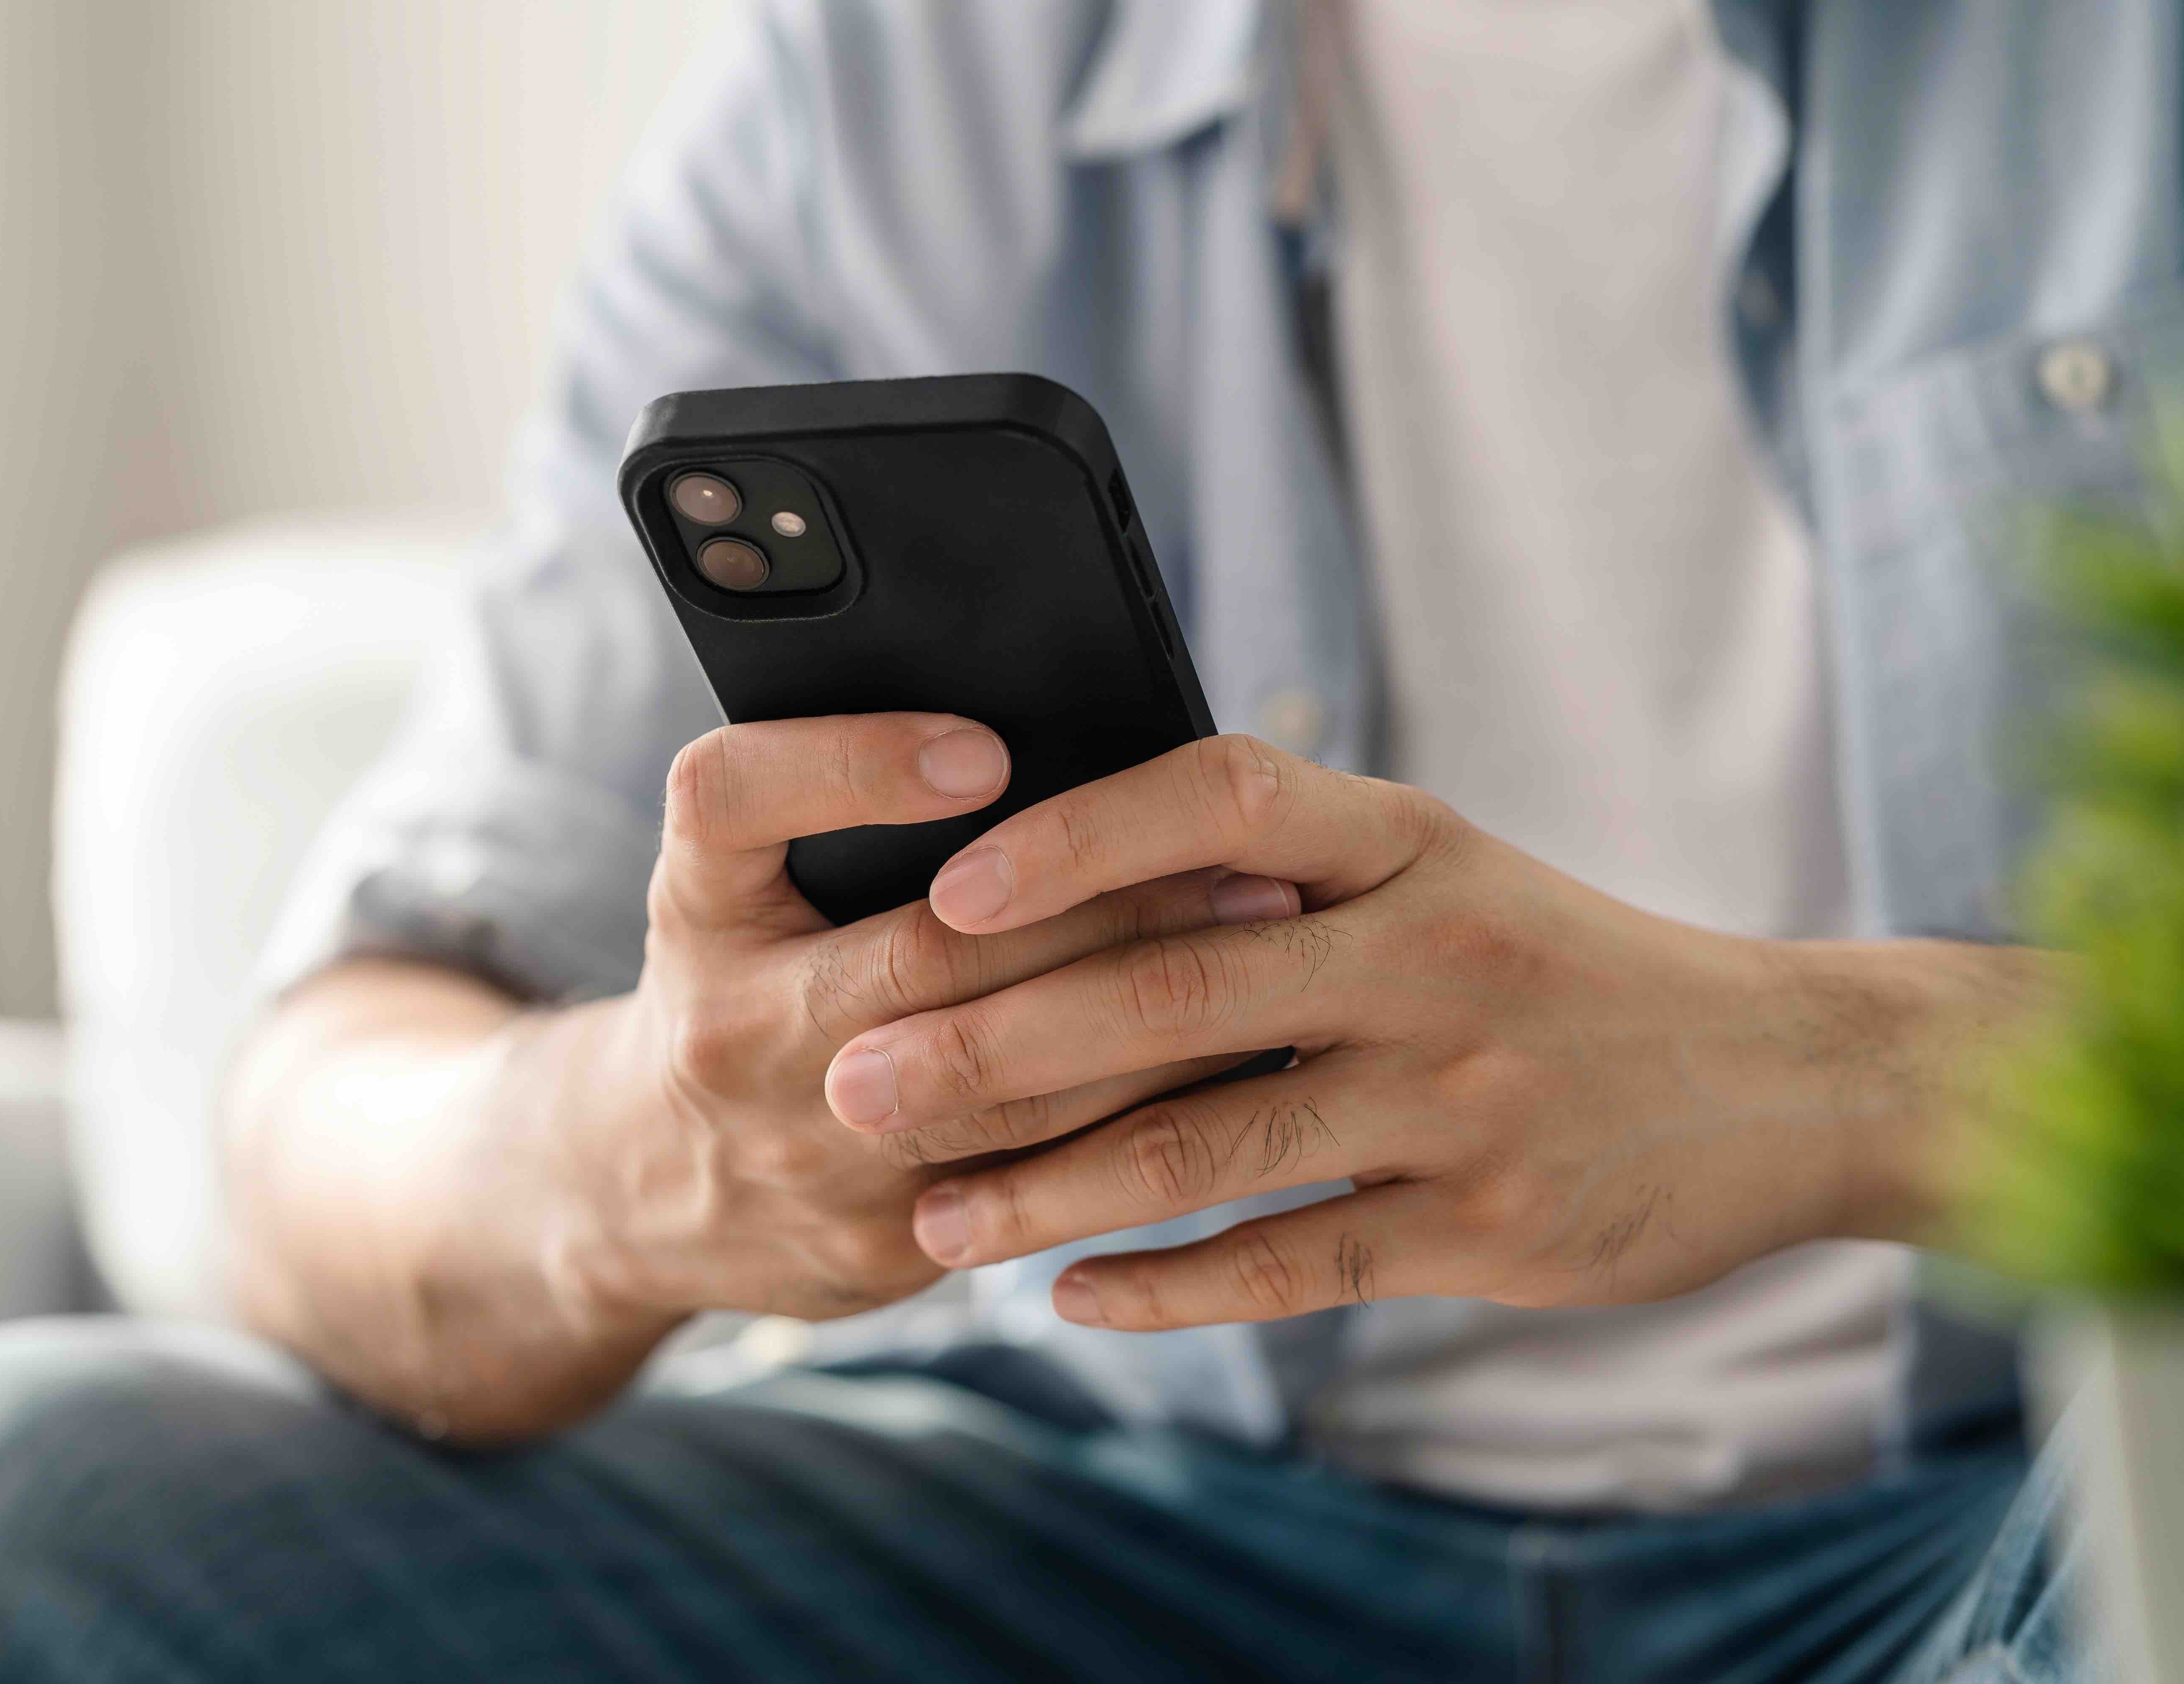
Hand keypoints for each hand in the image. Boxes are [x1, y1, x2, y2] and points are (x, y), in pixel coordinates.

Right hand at [551, 715, 1299, 1325]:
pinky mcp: (874, 1244)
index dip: (853, 764)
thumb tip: (1037, 745)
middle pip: (925, 957)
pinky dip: (1139, 1118)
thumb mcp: (741, 884)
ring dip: (1154, 1017)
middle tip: (1239, 858)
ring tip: (1267, 948)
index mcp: (695, 903)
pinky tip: (1236, 1067)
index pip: (732, 796)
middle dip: (1098, 905)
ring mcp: (801, 1148)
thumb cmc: (739, 982)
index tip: (984, 752)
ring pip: (1008, 1088)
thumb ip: (840, 811)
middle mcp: (731, 1025)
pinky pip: (1034, 1180)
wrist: (641, 1187)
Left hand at [820, 735, 2043, 1329]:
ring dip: (1049, 1190)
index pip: (1222, 799)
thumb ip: (1289, 868)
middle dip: (998, 1045)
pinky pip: (1290, 1264)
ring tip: (932, 1219)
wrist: (1781, 1079)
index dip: (1079, 838)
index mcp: (1412, 844)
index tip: (952, 886)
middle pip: (1177, 996)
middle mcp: (1431, 957)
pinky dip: (1167, 1285)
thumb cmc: (1559, 965)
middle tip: (859, 1080)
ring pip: (1210, 1152)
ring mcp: (1460, 1100)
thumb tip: (1081, 863)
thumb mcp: (1446, 871)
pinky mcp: (1483, 1228)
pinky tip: (1073, 1295)